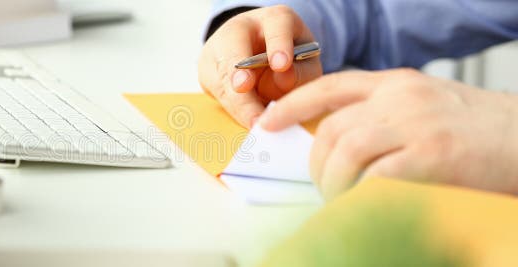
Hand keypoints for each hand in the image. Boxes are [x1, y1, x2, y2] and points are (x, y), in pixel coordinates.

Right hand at [198, 5, 322, 127]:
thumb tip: (283, 79)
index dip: (278, 45)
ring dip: (238, 104)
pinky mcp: (207, 75)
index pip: (276, 26)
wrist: (261, 54)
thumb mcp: (305, 61)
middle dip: (240, 79)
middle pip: (234, 53)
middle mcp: (237, 30)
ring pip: (222, 79)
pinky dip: (234, 110)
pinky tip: (247, 121)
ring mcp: (216, 52)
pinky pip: (218, 95)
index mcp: (271, 20)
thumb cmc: (290, 58)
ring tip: (254, 123)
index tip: (282, 65)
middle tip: (251, 99)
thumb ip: (300, 71)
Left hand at [259, 69, 517, 199]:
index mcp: (398, 83)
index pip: (331, 86)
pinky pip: (375, 179)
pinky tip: (365, 205)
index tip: (269, 123)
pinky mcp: (432, 156)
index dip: (293, 105)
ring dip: (334, 184)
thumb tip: (337, 145)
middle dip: (316, 164)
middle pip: (331, 128)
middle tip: (323, 186)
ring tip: (343, 200)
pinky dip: (361, 196)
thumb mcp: (428, 106)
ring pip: (345, 152)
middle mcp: (402, 98)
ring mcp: (417, 124)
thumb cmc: (479, 132)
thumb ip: (385, 115)